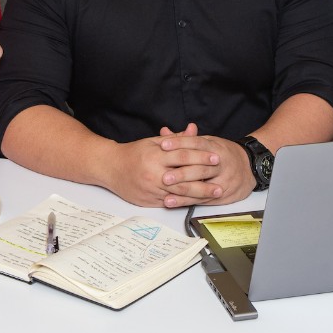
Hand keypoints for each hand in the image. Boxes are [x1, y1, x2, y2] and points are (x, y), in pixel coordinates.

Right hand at [96, 126, 223, 207]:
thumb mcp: (154, 142)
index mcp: (155, 156)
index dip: (201, 157)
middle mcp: (154, 174)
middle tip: (222, 179)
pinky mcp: (148, 201)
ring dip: (200, 193)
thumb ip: (176, 139)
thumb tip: (193, 130)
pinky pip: (171, 203)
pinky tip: (199, 201)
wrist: (110, 167)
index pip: (183, 156)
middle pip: (184, 177)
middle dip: (205, 179)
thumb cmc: (133, 153)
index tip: (216, 158)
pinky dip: (186, 202)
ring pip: (179, 193)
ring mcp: (151, 189)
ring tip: (216, 192)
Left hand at [151, 124, 255, 207]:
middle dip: (182, 174)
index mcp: (215, 147)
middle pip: (200, 168)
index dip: (180, 143)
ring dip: (183, 192)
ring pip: (202, 187)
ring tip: (166, 195)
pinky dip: (186, 201)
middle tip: (164, 177)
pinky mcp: (222, 194)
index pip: (197, 144)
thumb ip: (185, 139)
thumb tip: (164, 133)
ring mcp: (222, 180)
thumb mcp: (208, 142)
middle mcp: (220, 163)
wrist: (250, 167)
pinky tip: (173, 202)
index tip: (163, 145)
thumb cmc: (224, 154)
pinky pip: (203, 199)